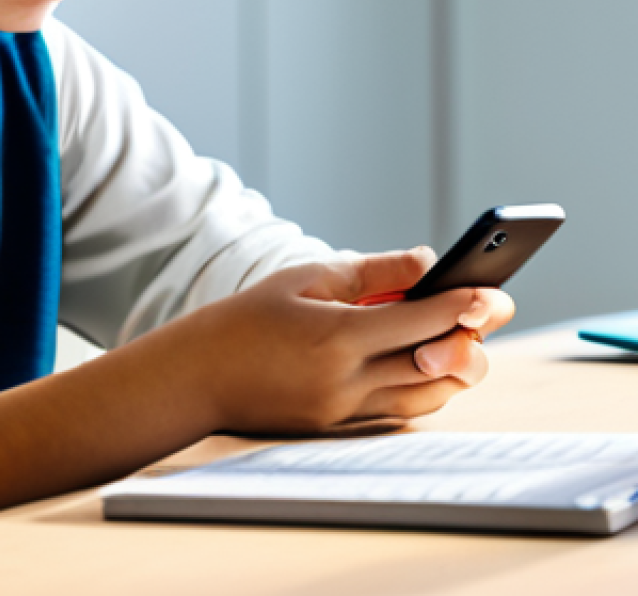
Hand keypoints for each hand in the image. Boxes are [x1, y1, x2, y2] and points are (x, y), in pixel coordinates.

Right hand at [186, 248, 514, 435]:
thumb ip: (371, 272)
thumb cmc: (246, 319)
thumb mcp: (304, 280)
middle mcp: (345, 382)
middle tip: (479, 315)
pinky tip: (418, 362)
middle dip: (468, 340)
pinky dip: (421, 388)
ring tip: (452, 335)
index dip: (464, 307)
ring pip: (428, 398)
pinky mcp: (340, 430)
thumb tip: (426, 261)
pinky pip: (400, 414)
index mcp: (335, 336)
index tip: (492, 294)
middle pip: (438, 368)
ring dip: (450, 368)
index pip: (421, 322)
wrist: (198, 376)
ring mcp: (344, 413)